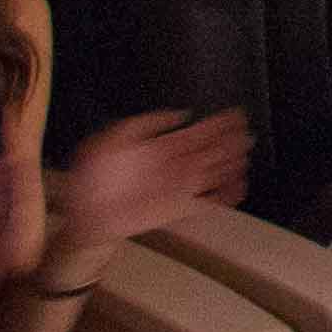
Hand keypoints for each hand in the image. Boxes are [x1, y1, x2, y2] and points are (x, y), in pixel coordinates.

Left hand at [43, 105, 252, 268]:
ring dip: (229, 166)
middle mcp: (172, 166)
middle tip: (247, 135)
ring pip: (211, 174)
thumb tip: (180, 115)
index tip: (235, 116)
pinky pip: (205, 203)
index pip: (195, 134)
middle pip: (208, 152)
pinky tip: (238, 189)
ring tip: (246, 158)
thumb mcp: (113, 137)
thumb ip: (146, 123)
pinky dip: (223, 197)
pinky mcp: (176, 210)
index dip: (216, 125)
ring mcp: (176, 188)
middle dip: (228, 143)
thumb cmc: (92, 177)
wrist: (85, 216)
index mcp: (159, 148)